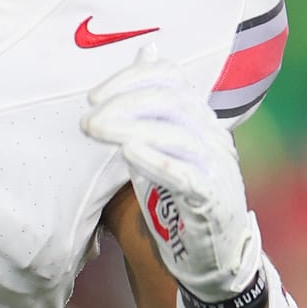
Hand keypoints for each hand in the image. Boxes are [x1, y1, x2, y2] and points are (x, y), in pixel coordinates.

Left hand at [81, 47, 260, 301]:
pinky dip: (156, 160)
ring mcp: (218, 167)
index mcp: (201, 118)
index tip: (93, 97)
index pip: (170, 78)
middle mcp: (214, 136)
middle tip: (88, 121)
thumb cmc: (181, 197)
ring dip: (130, 129)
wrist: (213, 255)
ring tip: (97, 131)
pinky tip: (128, 153)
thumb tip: (147, 51)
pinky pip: (187, 175)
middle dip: (123, 104)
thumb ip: (151, 104)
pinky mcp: (215, 200)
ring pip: (177, 134)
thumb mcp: (164, 143)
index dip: (129, 79)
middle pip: (171, 101)